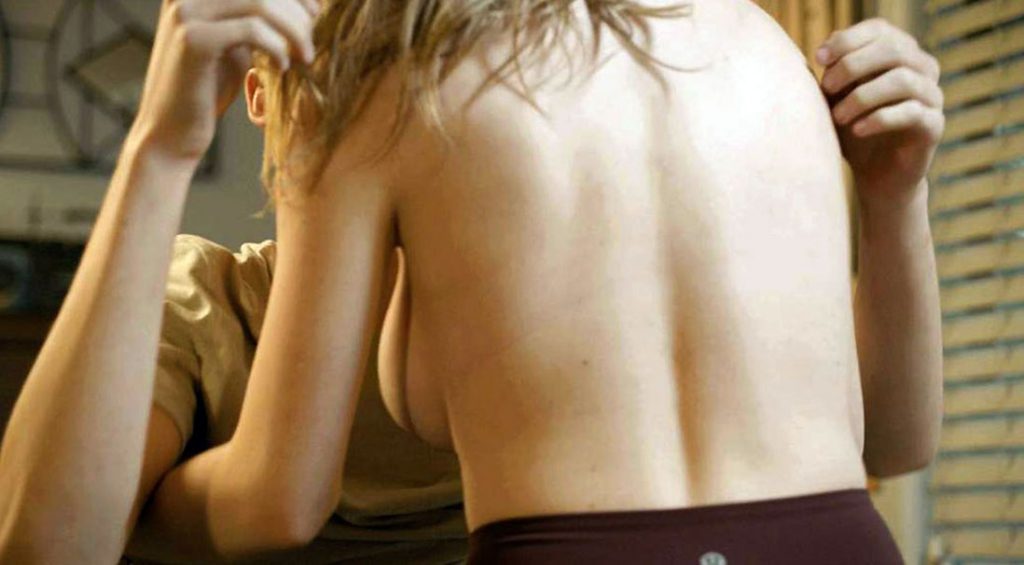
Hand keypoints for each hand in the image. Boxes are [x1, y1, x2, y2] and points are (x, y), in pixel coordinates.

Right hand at [131, 0, 318, 161]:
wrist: (171, 132)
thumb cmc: (207, 89)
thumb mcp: (235, 43)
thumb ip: (254, 18)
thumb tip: (299, 4)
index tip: (315, 13)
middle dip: (296, 10)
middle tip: (311, 40)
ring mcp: (185, 12)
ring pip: (261, 3)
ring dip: (294, 30)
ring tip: (304, 57)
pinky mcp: (193, 40)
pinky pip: (252, 30)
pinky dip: (277, 47)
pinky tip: (282, 68)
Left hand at [816, 17, 944, 206]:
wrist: (875, 175)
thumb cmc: (853, 130)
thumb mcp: (838, 98)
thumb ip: (836, 71)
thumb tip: (827, 45)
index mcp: (900, 54)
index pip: (880, 29)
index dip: (848, 39)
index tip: (819, 58)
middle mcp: (923, 69)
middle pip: (893, 50)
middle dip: (853, 66)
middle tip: (826, 88)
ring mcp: (932, 97)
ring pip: (903, 80)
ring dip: (862, 96)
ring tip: (837, 117)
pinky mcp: (934, 126)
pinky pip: (911, 113)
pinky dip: (878, 119)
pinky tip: (857, 130)